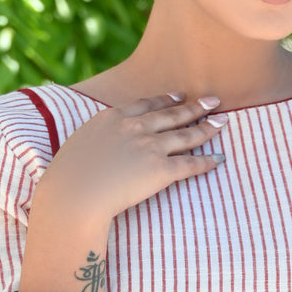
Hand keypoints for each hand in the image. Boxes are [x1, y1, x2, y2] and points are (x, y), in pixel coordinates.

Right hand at [35, 93, 226, 224]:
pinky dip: (207, 162)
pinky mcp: (161, 171)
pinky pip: (190, 165)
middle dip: (196, 107)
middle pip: (173, 115)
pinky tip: (219, 159)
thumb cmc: (68, 177)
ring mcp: (150, 148)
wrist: (74, 194)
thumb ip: (98, 139)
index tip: (180, 96)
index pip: (147, 105)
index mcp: (113, 117)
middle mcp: (135, 128)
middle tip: (214, 101)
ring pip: (186, 136)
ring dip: (207, 129)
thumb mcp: (79, 144)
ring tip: (223, 123)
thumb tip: (102, 144)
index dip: (167, 100)